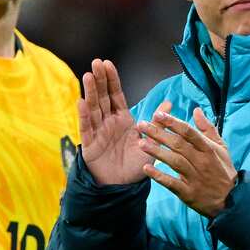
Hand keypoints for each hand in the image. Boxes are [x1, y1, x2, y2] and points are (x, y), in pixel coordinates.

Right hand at [80, 58, 150, 185]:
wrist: (122, 187)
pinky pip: (86, 128)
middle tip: (95, 62)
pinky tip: (81, 101)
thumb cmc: (135, 165)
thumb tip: (169, 104)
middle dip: (99, 80)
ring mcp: (98, 132)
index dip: (111, 80)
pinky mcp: (89, 144)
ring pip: (93, 108)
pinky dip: (84, 116)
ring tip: (87, 76)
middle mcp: (108, 122)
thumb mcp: (150, 143)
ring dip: (90, 92)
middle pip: (102, 97)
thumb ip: (156, 124)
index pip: (115, 95)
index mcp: (122, 119)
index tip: (107, 63)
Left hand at [138, 106, 236, 216]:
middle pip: (178, 145)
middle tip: (141, 125)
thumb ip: (208, 128)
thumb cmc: (223, 171)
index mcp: (208, 149)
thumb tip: (196, 110)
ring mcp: (195, 178)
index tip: (158, 115)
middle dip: (158, 133)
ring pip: (174, 161)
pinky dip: (159, 176)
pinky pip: (172, 183)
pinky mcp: (189, 193)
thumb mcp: (221, 148)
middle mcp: (201, 161)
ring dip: (157, 152)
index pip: (188, 132)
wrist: (230, 200)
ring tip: (141, 144)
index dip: (173, 122)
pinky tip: (147, 168)